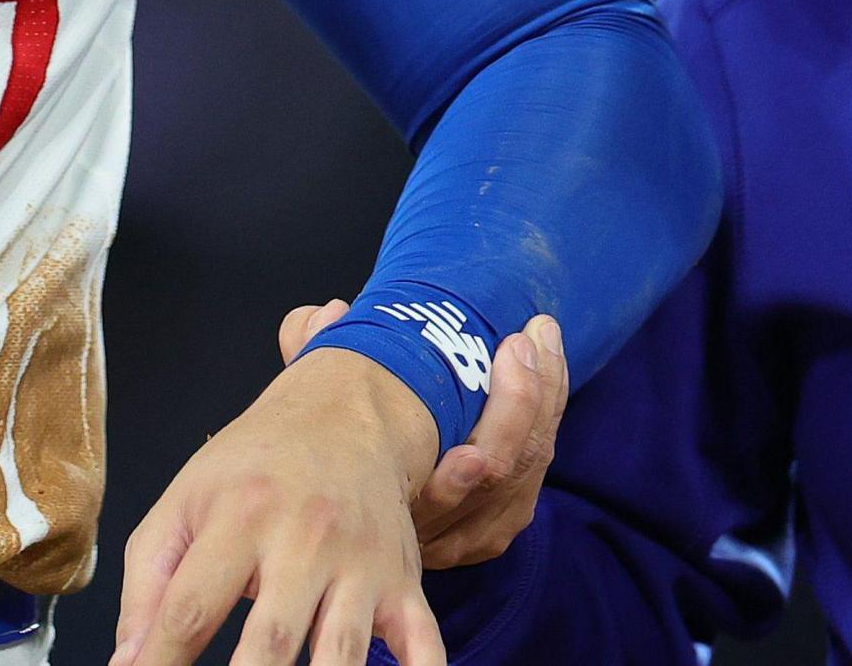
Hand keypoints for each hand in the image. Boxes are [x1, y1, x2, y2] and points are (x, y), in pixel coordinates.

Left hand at [110, 345, 444, 665]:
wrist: (344, 413)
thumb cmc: (253, 467)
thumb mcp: (184, 501)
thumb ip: (148, 580)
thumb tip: (127, 660)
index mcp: (239, 517)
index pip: (190, 608)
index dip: (160, 661)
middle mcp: (304, 540)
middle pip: (271, 639)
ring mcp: (360, 565)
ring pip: (342, 652)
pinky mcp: (403, 583)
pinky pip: (423, 643)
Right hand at [276, 301, 568, 570]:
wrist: (337, 507)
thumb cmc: (324, 443)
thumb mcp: (305, 401)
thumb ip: (309, 354)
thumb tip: (327, 314)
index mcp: (385, 506)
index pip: (454, 480)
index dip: (494, 421)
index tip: (503, 357)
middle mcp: (427, 533)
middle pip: (499, 471)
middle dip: (524, 394)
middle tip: (525, 335)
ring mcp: (465, 537)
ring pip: (523, 471)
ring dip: (543, 398)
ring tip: (540, 336)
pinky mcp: (488, 533)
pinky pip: (532, 479)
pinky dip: (545, 420)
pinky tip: (547, 374)